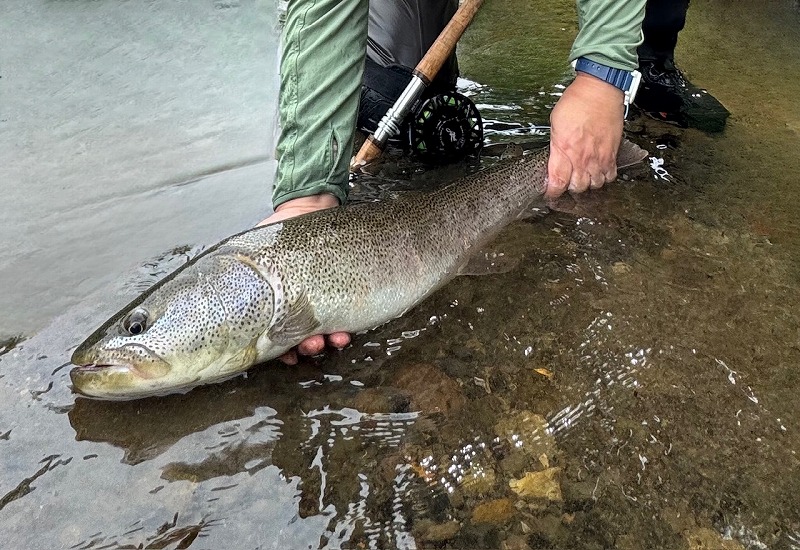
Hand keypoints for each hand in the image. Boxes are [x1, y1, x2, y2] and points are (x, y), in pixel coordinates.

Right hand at [257, 194, 351, 363]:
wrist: (308, 206)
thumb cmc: (278, 231)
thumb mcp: (254, 253)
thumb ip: (244, 276)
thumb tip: (217, 299)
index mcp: (273, 302)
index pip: (273, 335)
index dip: (280, 352)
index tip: (288, 358)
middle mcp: (295, 305)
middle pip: (300, 337)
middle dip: (307, 347)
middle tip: (311, 347)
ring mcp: (318, 300)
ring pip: (322, 331)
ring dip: (327, 342)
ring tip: (333, 340)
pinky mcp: (339, 292)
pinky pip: (342, 315)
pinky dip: (343, 327)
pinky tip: (345, 332)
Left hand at [546, 72, 624, 198]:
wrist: (600, 89)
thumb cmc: (577, 101)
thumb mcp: (555, 123)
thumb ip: (555, 145)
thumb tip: (553, 159)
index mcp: (564, 150)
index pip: (557, 183)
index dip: (552, 192)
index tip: (550, 192)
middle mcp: (583, 157)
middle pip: (577, 187)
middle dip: (570, 188)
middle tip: (567, 183)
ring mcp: (599, 156)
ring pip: (594, 184)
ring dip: (587, 184)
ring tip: (582, 177)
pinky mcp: (612, 153)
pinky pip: (610, 176)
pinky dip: (604, 178)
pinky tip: (598, 172)